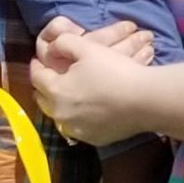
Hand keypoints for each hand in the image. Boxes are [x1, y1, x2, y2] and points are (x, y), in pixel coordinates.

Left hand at [30, 18, 154, 144]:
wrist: (146, 100)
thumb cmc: (114, 71)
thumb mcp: (87, 47)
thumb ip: (64, 43)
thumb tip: (53, 47)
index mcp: (55, 91)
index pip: (36, 76)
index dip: (37, 64)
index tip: (40, 59)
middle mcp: (61, 115)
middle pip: (43, 98)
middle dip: (45, 86)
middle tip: (51, 76)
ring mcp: (77, 131)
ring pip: (60, 115)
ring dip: (61, 103)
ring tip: (69, 92)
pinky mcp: (94, 139)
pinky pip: (79, 126)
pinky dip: (79, 116)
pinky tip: (88, 109)